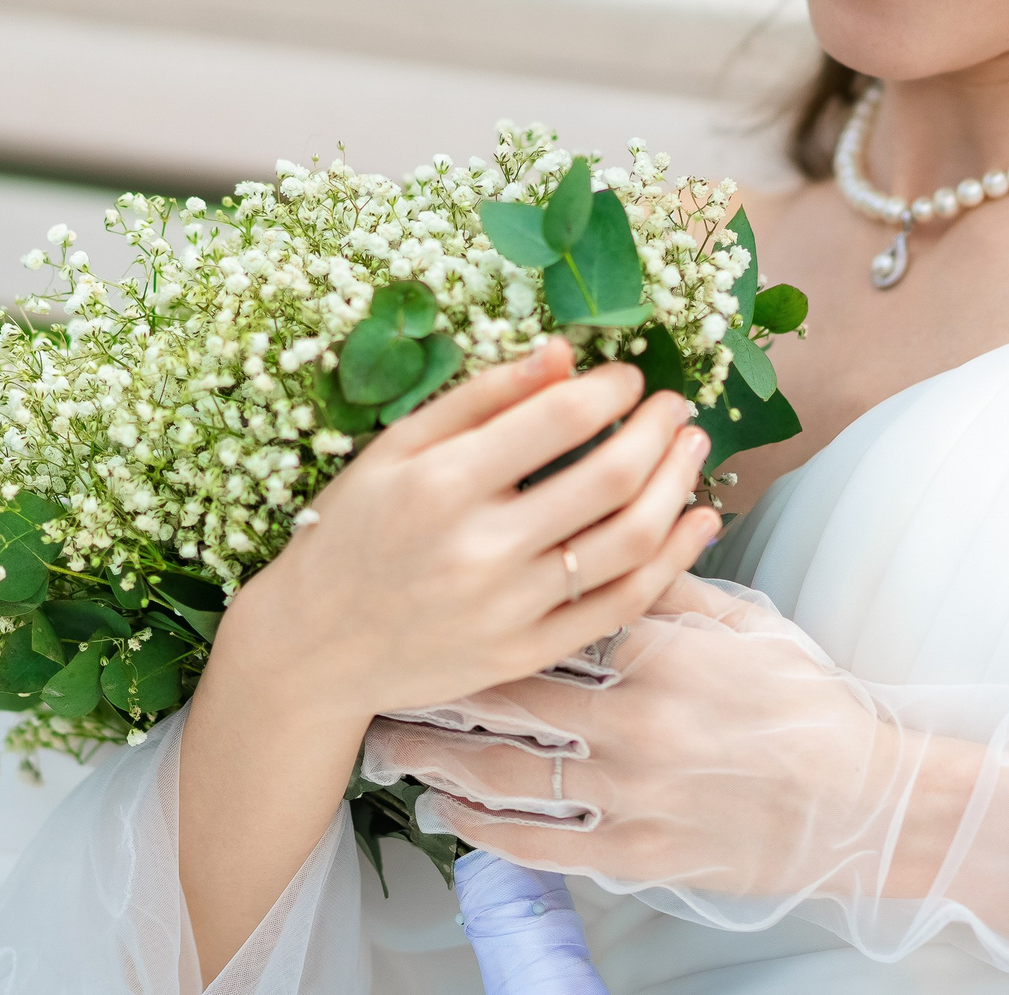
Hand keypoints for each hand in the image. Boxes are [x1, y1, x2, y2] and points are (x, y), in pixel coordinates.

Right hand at [209, 343, 723, 725]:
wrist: (313, 646)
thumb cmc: (351, 530)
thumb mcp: (396, 447)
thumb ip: (481, 397)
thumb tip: (562, 354)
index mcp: (442, 485)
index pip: (558, 420)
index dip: (609, 389)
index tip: (626, 376)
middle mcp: (480, 550)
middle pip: (608, 479)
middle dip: (657, 431)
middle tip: (674, 405)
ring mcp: (508, 610)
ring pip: (628, 543)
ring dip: (677, 487)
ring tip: (691, 449)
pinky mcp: (526, 654)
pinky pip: (619, 606)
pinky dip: (671, 561)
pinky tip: (695, 522)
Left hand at [363, 576, 914, 892]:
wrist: (865, 802)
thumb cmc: (807, 704)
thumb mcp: (744, 624)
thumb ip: (670, 585)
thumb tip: (618, 530)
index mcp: (660, 649)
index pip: (549, 614)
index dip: (483, 606)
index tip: (432, 596)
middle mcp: (636, 718)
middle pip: (508, 693)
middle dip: (436, 684)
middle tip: (383, 674)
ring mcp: (634, 790)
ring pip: (510, 770)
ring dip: (440, 757)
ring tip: (390, 746)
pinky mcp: (640, 852)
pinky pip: (543, 841)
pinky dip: (486, 829)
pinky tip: (448, 814)